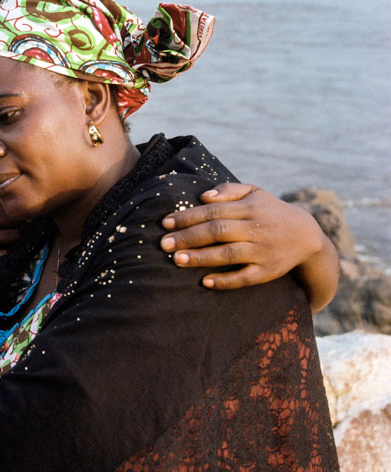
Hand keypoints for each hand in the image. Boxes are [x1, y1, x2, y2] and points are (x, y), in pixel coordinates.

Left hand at [159, 183, 327, 290]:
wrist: (307, 236)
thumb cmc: (269, 211)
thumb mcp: (255, 193)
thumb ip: (229, 190)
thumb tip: (203, 196)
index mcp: (249, 208)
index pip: (213, 211)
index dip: (188, 217)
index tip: (165, 223)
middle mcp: (256, 229)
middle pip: (218, 232)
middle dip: (189, 237)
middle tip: (164, 243)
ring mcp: (262, 252)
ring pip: (229, 255)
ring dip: (201, 258)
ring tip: (176, 259)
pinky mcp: (268, 271)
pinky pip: (245, 278)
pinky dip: (225, 280)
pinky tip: (205, 281)